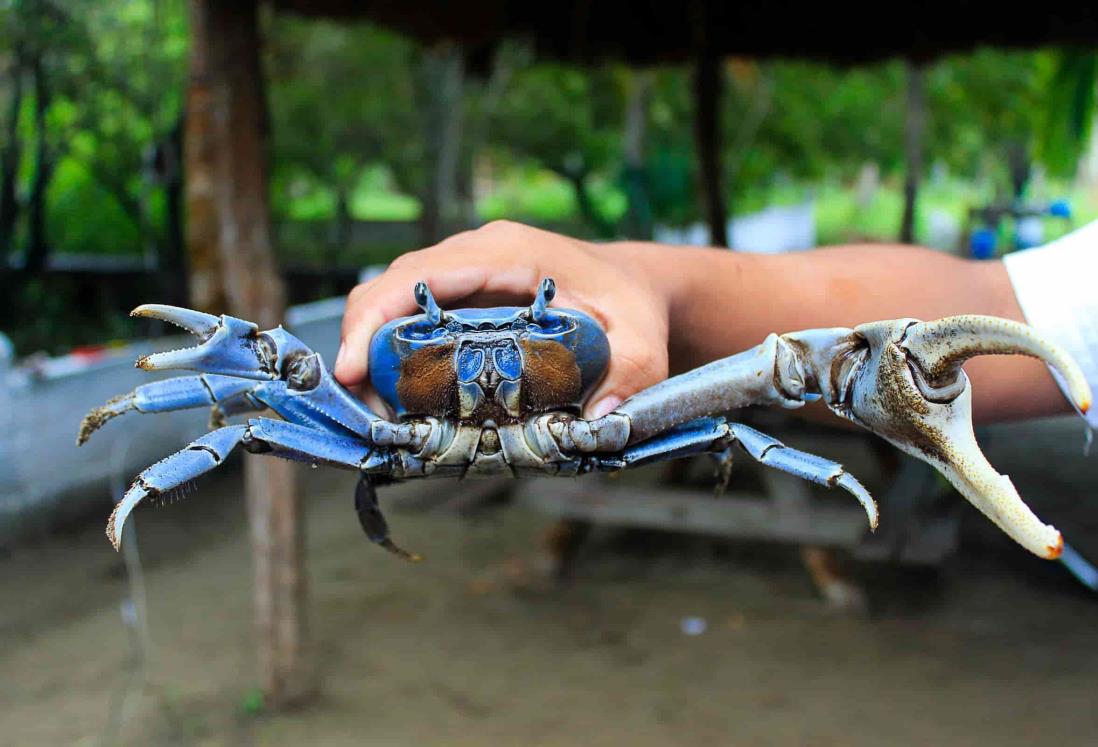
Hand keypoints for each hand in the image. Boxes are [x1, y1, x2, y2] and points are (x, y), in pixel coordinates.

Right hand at [335, 221, 670, 418]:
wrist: (634, 285)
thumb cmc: (633, 308)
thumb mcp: (645, 343)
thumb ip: (630, 375)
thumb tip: (594, 417)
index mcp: (509, 253)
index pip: (420, 274)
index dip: (375, 316)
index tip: (351, 367)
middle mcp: (477, 253)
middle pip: (391, 284)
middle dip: (360, 341)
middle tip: (361, 407)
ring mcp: (466, 271)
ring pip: (392, 299)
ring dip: (370, 350)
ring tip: (375, 410)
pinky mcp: (463, 293)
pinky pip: (411, 314)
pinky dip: (391, 351)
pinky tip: (397, 396)